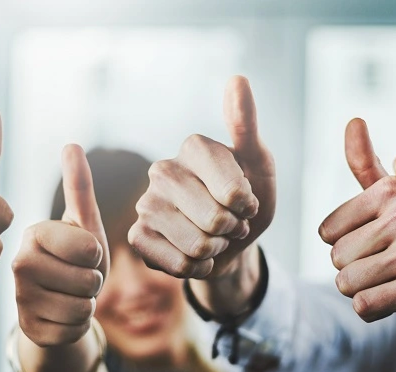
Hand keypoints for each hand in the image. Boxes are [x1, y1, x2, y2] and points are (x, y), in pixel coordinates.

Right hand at [13, 145, 107, 346]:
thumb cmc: (76, 258)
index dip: (96, 255)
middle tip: (77, 278)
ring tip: (71, 296)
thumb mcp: (85, 224)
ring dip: (88, 304)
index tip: (82, 253)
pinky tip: (62, 316)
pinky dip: (78, 326)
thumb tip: (71, 143)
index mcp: (33, 233)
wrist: (60, 304)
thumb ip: (79, 187)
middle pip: (88, 281)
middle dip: (94, 282)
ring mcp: (20, 299)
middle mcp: (18, 264)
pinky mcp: (29, 329)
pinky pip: (75, 330)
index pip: (89, 249)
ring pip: (83, 308)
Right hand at [128, 76, 274, 279]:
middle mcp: (162, 170)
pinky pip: (179, 264)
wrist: (228, 244)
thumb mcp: (259, 166)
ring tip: (213, 238)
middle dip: (231, 230)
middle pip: (215, 220)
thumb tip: (237, 78)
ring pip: (198, 246)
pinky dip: (197, 268)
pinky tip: (194, 255)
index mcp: (193, 147)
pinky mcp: (136, 236)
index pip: (234, 191)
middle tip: (228, 223)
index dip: (248, 207)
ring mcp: (145, 203)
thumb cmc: (246, 203)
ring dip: (216, 250)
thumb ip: (246, 127)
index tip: (245, 202)